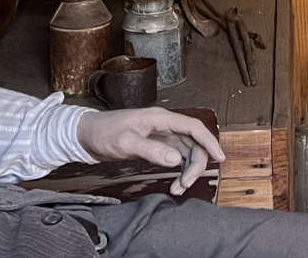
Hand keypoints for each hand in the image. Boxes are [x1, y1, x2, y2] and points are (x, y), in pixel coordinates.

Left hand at [75, 108, 225, 195]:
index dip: (209, 141)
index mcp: (161, 119)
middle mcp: (165, 126)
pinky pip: (177, 158)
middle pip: (194, 143)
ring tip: (178, 189)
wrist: (87, 135)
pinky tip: (174, 184)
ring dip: (187, 171)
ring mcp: (162, 136)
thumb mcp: (126, 143)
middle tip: (185, 185)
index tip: (220, 158)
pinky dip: (179, 172)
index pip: (193, 127)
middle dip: (195, 165)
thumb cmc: (104, 133)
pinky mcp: (157, 146)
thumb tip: (175, 160)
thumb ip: (151, 151)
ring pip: (187, 153)